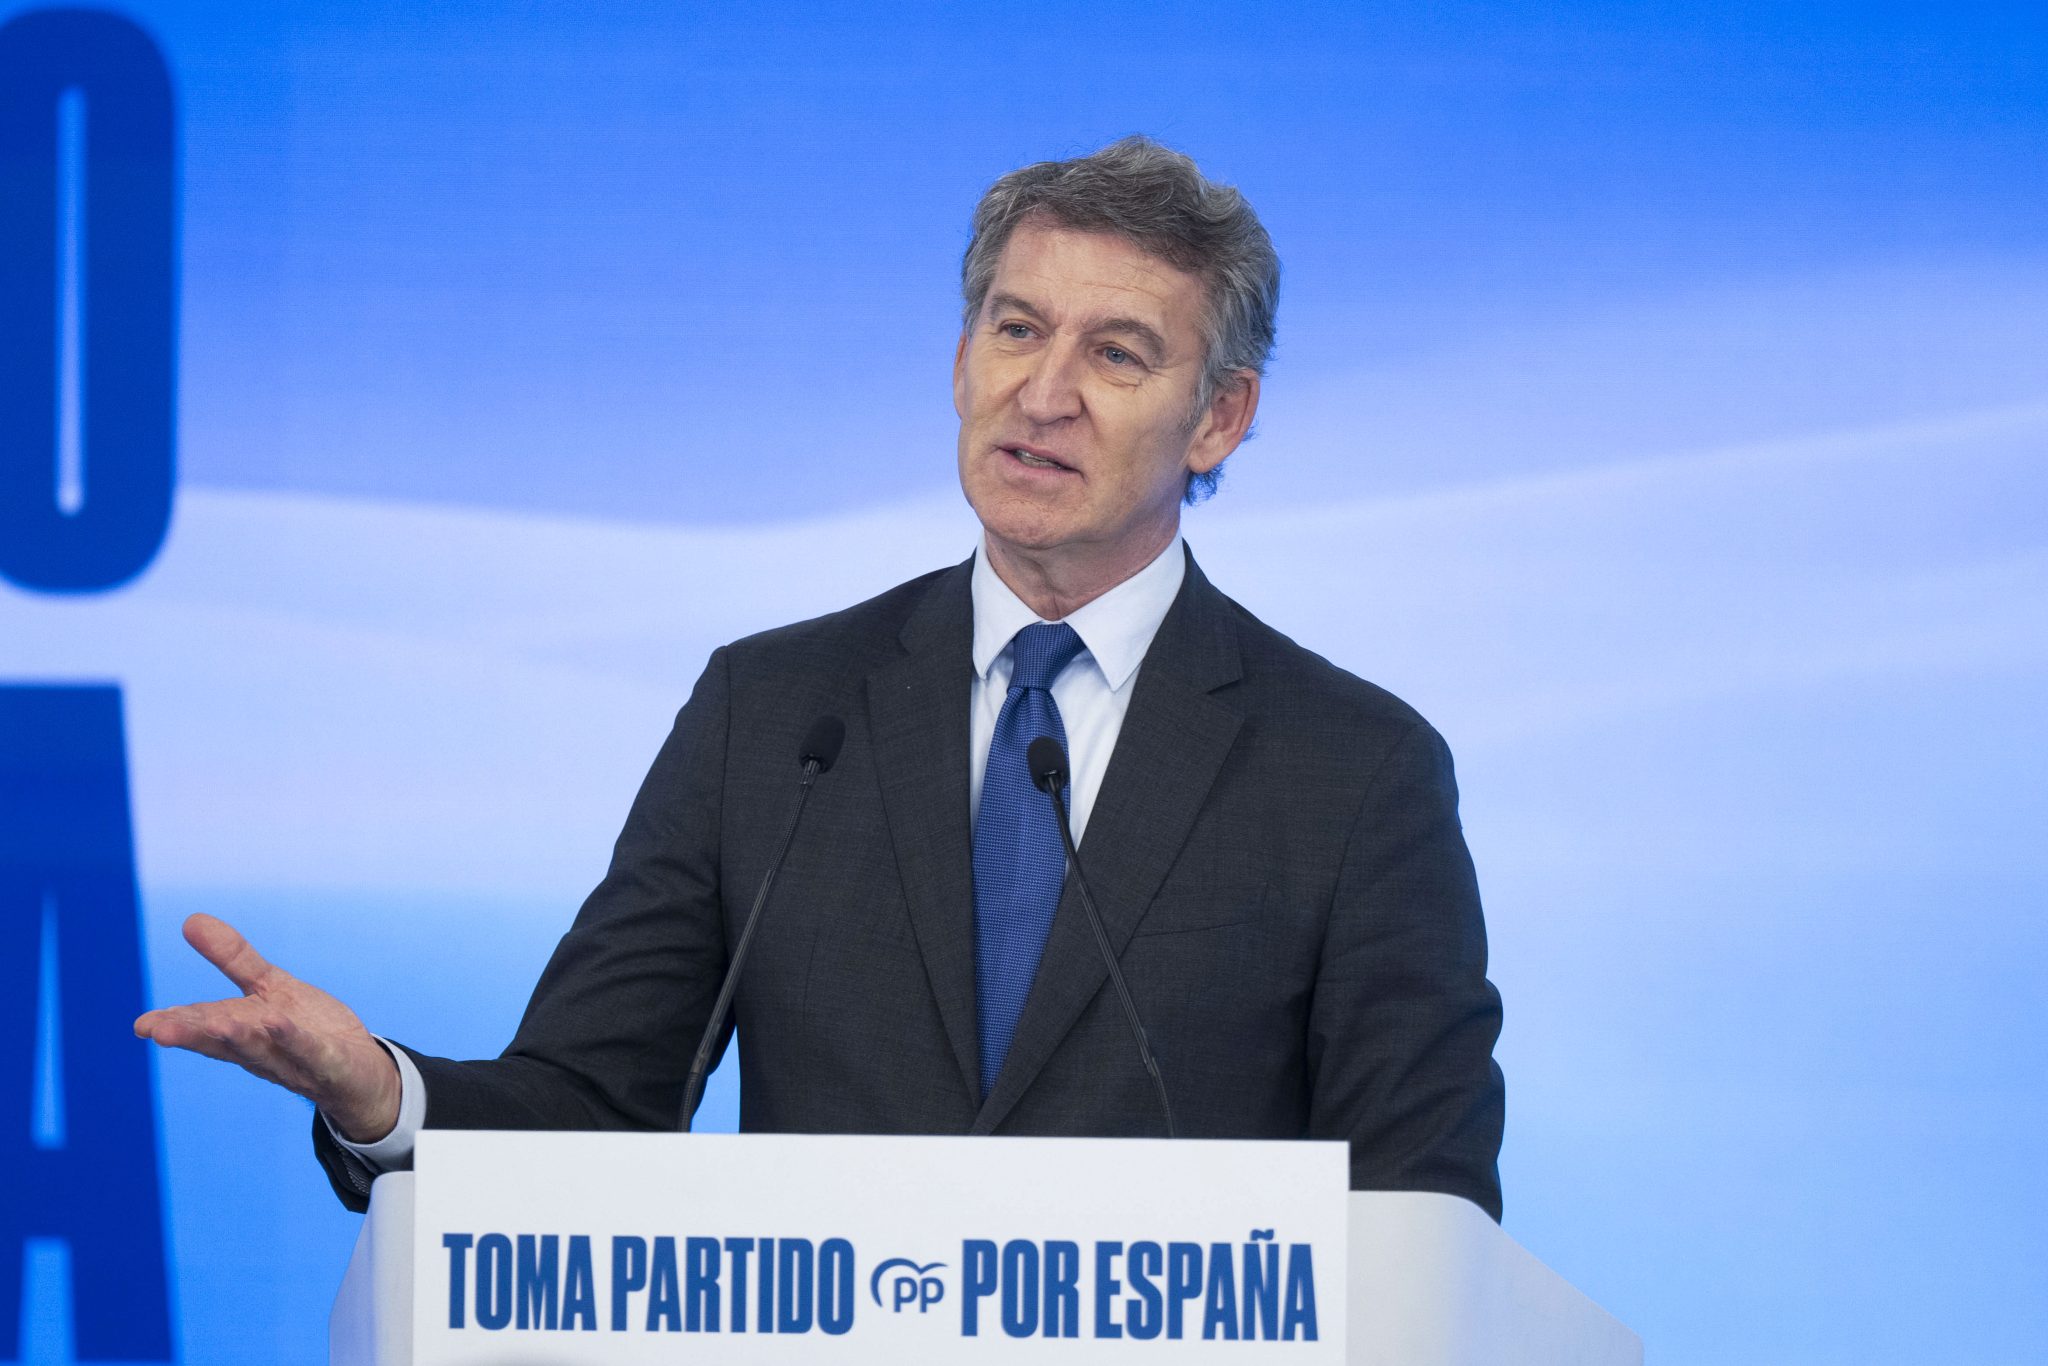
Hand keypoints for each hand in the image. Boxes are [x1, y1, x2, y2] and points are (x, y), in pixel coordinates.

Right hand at [134, 913, 402, 1143]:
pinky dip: (296, 1040)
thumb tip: (191, 919)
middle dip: (195, 1035)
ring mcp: (295, 1061)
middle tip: (160, 1031)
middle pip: (225, 1041)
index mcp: (243, 1031)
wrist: (361, 1075)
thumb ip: (234, 958)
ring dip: (240, 1037)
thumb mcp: (271, 987)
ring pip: (262, 1049)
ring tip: (219, 1024)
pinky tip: (281, 1024)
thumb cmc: (306, 1030)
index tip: (143, 1025)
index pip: (205, 1027)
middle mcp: (262, 1051)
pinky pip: (312, 1052)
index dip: (176, 1026)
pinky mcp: (331, 1065)